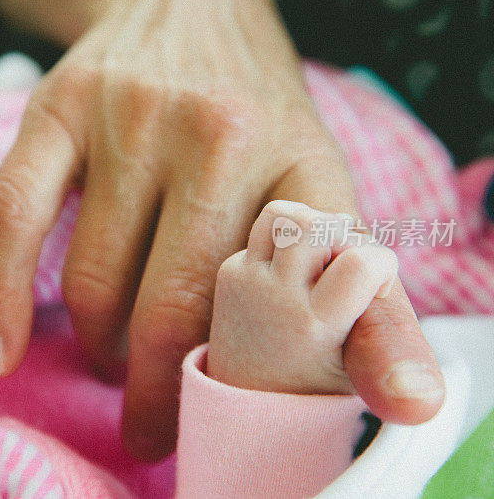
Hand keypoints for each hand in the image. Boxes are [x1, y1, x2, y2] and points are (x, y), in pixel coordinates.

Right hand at [0, 0, 444, 459]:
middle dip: (156, 392)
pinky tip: (2, 351)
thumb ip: (364, 298)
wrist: (185, 1)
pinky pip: (12, 219)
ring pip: (96, 283)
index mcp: (301, 167)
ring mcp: (130, 118)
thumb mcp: (317, 187)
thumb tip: (414, 405)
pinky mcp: (57, 108)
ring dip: (98, 349)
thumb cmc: (252, 116)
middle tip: (150, 425)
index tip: (223, 426)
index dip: (249, 383)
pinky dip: (2, 297)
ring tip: (109, 360)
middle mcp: (220, 135)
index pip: (286, 308)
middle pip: (174, 310)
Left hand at [207, 201, 406, 394]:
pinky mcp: (230, 273)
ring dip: (308, 225)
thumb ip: (379, 323)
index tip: (376, 288)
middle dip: (341, 234)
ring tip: (318, 257)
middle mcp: (276, 298)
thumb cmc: (318, 376)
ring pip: (282, 214)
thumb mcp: (360, 363)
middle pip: (316, 224)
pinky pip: (264, 231)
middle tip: (341, 267)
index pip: (360, 263)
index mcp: (316, 325)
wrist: (249, 397)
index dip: (382, 265)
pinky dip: (285, 242)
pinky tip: (290, 273)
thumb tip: (382, 300)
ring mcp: (248, 282)